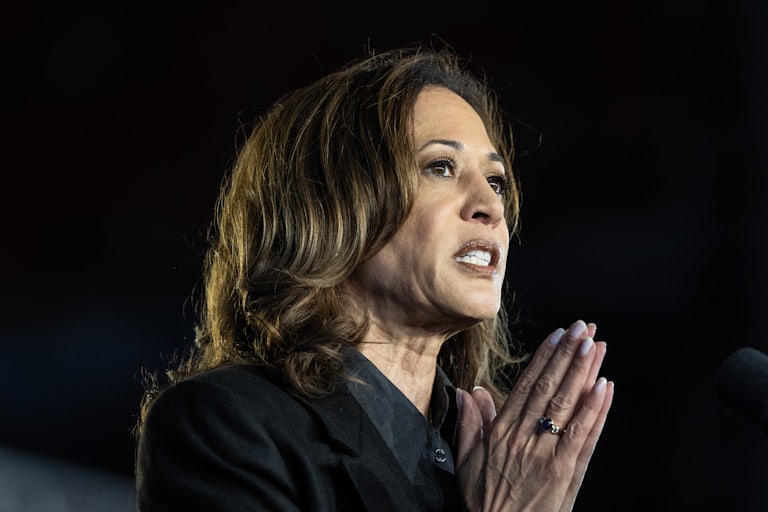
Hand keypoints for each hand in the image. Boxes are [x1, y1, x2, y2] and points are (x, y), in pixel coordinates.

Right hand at [455, 320, 613, 510]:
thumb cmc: (485, 501)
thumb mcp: (466, 461)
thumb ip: (469, 424)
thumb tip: (467, 392)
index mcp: (501, 432)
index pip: (526, 385)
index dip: (544, 357)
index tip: (558, 334)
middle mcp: (524, 438)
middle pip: (550, 388)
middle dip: (568, 355)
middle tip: (584, 328)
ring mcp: (547, 455)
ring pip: (568, 405)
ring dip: (584, 373)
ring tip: (596, 347)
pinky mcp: (566, 473)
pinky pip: (584, 437)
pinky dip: (595, 411)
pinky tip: (604, 389)